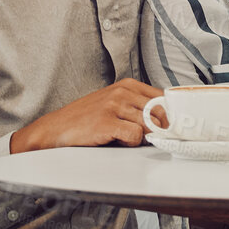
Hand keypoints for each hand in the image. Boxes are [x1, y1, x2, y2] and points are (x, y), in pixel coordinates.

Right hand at [11, 78, 160, 151]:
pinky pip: (135, 136)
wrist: (56, 129)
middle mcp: (122, 92)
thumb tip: (166, 119)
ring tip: (126, 138)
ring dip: (142, 137)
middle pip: (160, 112)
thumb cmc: (86, 118)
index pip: (163, 98)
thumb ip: (137, 106)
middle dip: (160, 129)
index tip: (172, 127)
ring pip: (149, 125)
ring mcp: (114, 106)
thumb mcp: (114, 103)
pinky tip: (118, 141)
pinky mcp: (107, 122)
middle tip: (151, 138)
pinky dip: (131, 143)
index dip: (170, 115)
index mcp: (127, 85)